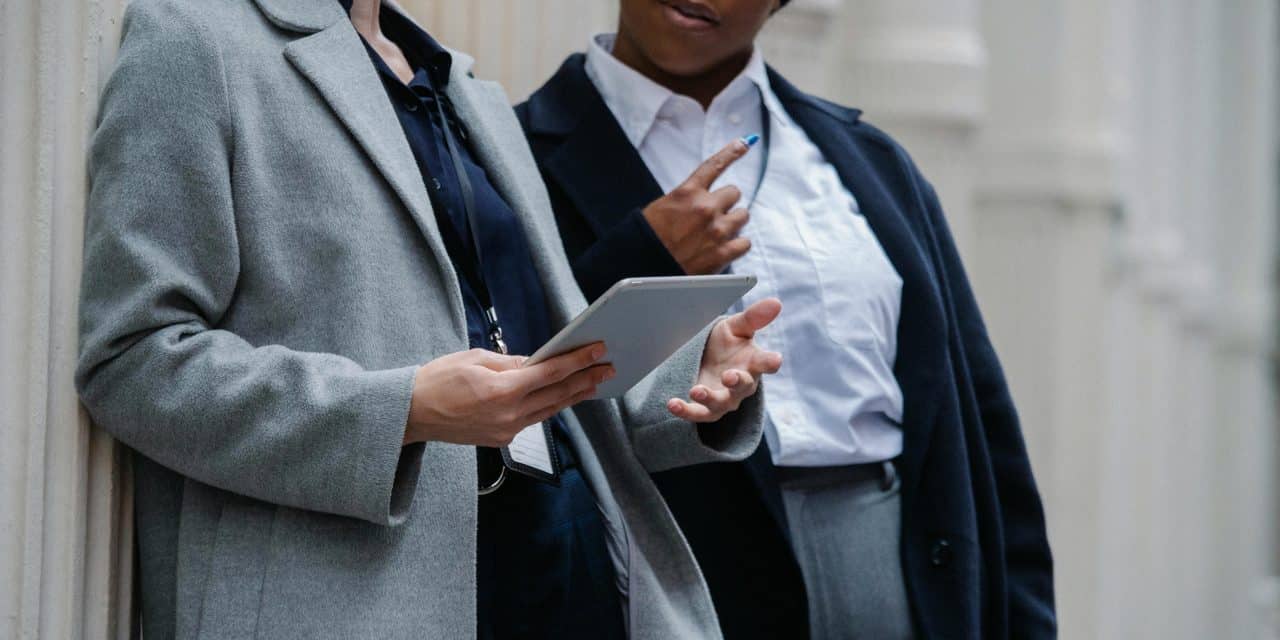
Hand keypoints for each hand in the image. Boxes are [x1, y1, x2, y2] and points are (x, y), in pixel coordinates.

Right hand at [404, 344, 614, 446]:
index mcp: (502, 389)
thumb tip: (537, 362)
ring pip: (550, 410)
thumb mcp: (474, 358)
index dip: (577, 361)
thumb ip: (511, 362)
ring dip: (573, 396)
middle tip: (607, 368)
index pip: (551, 372)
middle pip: (557, 394)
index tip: (597, 350)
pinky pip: (534, 420)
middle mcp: (509, 414)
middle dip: (585, 379)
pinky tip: (561, 398)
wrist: (411, 414)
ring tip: (593, 383)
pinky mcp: (501, 438)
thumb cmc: (437, 381)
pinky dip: (550, 407)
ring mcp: (506, 430)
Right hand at [642, 138, 754, 274]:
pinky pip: (745, 242)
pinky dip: (737, 245)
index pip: (714, 165)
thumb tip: (703, 197)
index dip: (732, 152)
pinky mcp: (723, 253)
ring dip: (733, 222)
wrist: (642, 268)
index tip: (745, 143)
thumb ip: (687, 198)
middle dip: (725, 203)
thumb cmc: (648, 238)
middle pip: (734, 194)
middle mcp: (705, 208)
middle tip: (713, 215)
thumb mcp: (663, 207)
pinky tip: (724, 248)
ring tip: (717, 233)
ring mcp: (717, 231)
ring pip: (743, 216)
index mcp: (687, 193)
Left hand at [668, 298, 782, 421]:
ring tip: (696, 390)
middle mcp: (742, 384)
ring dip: (709, 398)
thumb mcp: (737, 326)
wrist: (709, 358)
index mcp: (754, 362)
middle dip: (737, 381)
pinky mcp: (707, 409)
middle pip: (744, 386)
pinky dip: (686, 411)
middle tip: (729, 376)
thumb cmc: (728, 343)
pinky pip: (698, 413)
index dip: (771, 362)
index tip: (775, 360)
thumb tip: (775, 302)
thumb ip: (753, 317)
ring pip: (720, 404)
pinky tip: (672, 404)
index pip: (767, 362)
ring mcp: (725, 398)